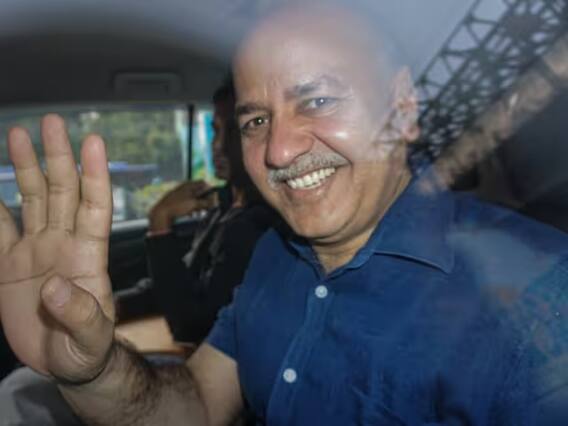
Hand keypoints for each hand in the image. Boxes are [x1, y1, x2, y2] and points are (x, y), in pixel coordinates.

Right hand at [0, 115, 114, 383]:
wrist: (66, 362)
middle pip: (62, 191)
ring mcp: (37, 250)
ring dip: (27, 168)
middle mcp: (63, 243)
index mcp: (87, 255)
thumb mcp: (91, 336)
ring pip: (32, 199)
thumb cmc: (87, 347)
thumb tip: (56, 285)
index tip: (93, 141)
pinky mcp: (12, 264)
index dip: (94, 174)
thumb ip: (79, 313)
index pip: (94, 206)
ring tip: (19, 134)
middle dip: (57, 156)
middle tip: (52, 122)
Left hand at [148, 180, 216, 233]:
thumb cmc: (177, 206)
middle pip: (198, 191)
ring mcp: (178, 194)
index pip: (203, 183)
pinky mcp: (175, 201)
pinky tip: (190, 214)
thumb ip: (205, 202)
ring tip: (198, 211)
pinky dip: (190, 207)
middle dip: (203, 199)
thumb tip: (213, 202)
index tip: (212, 198)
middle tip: (207, 206)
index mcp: (188, 185)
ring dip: (197, 204)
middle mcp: (183, 187)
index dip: (209, 190)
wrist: (161, 213)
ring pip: (192, 198)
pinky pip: (186, 203)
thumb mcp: (194, 204)